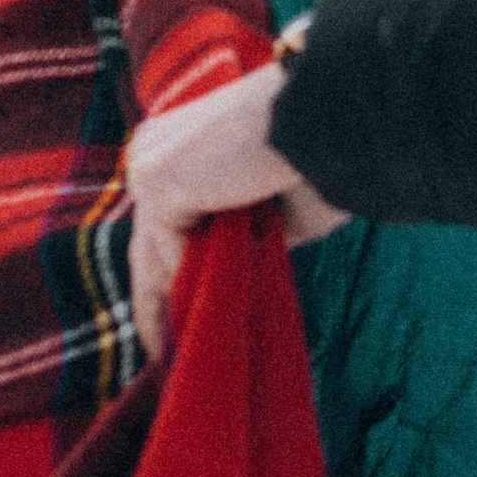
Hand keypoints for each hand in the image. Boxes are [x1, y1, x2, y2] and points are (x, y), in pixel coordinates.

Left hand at [124, 59, 349, 357]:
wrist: (328, 114)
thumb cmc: (320, 153)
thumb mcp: (278, 211)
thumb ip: (246, 239)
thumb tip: (230, 276)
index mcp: (180, 144)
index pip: (165, 224)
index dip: (171, 275)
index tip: (177, 322)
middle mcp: (154, 148)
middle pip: (147, 245)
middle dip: (154, 303)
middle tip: (163, 356)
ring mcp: (149, 163)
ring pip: (155, 254)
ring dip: (169, 307)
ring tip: (177, 362)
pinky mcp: (158, 180)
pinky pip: (172, 253)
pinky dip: (187, 291)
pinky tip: (195, 331)